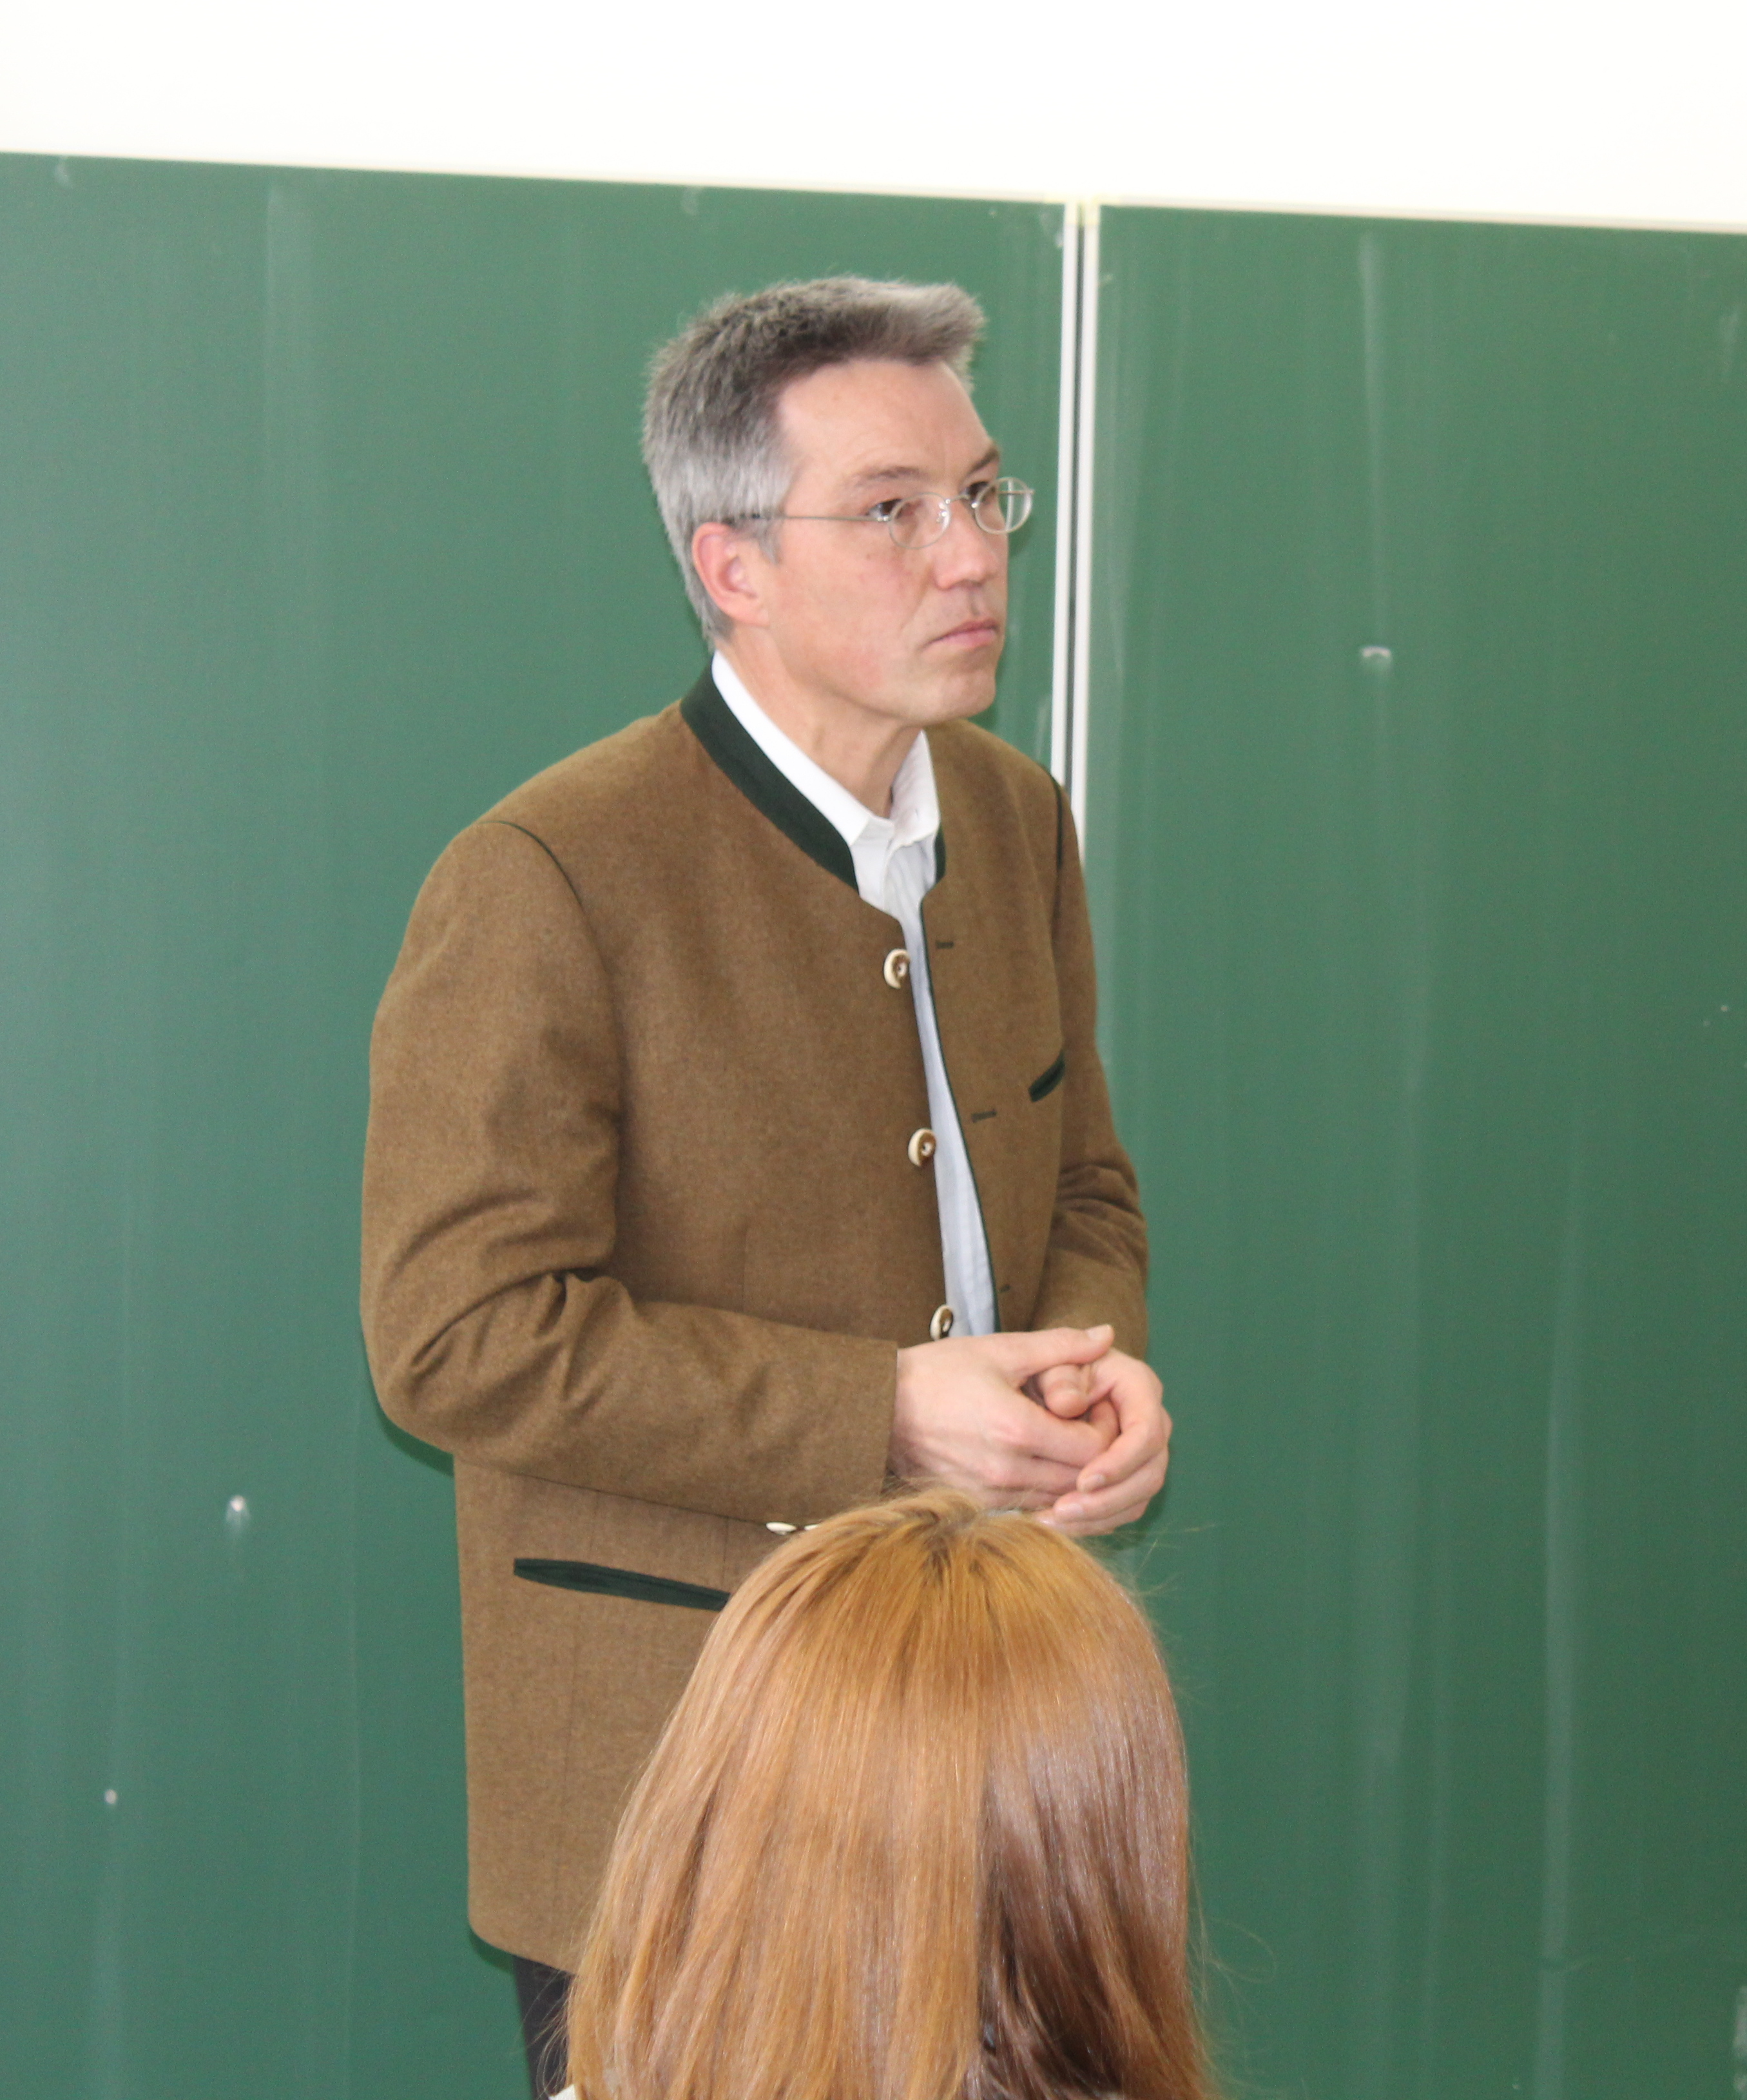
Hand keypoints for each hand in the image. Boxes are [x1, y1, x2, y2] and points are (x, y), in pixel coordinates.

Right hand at [891, 1326, 1118, 1507]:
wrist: (880, 1407)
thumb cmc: (939, 1372)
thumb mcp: (1001, 1349)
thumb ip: (1060, 1345)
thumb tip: (1107, 1335)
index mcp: (1018, 1428)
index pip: (1094, 1449)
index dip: (1108, 1431)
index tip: (1099, 1410)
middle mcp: (1007, 1470)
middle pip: (1081, 1481)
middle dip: (1097, 1458)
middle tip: (1090, 1427)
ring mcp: (990, 1493)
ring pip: (1058, 1500)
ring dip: (1072, 1478)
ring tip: (1067, 1443)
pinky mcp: (977, 1504)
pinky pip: (1029, 1508)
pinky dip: (1044, 1491)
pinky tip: (1041, 1462)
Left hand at [1036, 1347, 1169, 1536]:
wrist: (1040, 1381)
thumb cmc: (1044, 1368)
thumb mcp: (1046, 1363)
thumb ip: (1058, 1378)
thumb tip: (1068, 1403)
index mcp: (1139, 1386)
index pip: (1146, 1432)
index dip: (1120, 1462)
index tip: (1082, 1481)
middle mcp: (1149, 1422)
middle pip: (1150, 1473)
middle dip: (1109, 1499)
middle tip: (1064, 1510)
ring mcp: (1141, 1453)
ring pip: (1138, 1498)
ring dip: (1099, 1516)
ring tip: (1054, 1521)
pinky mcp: (1127, 1477)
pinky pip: (1121, 1509)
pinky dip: (1093, 1521)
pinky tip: (1056, 1523)